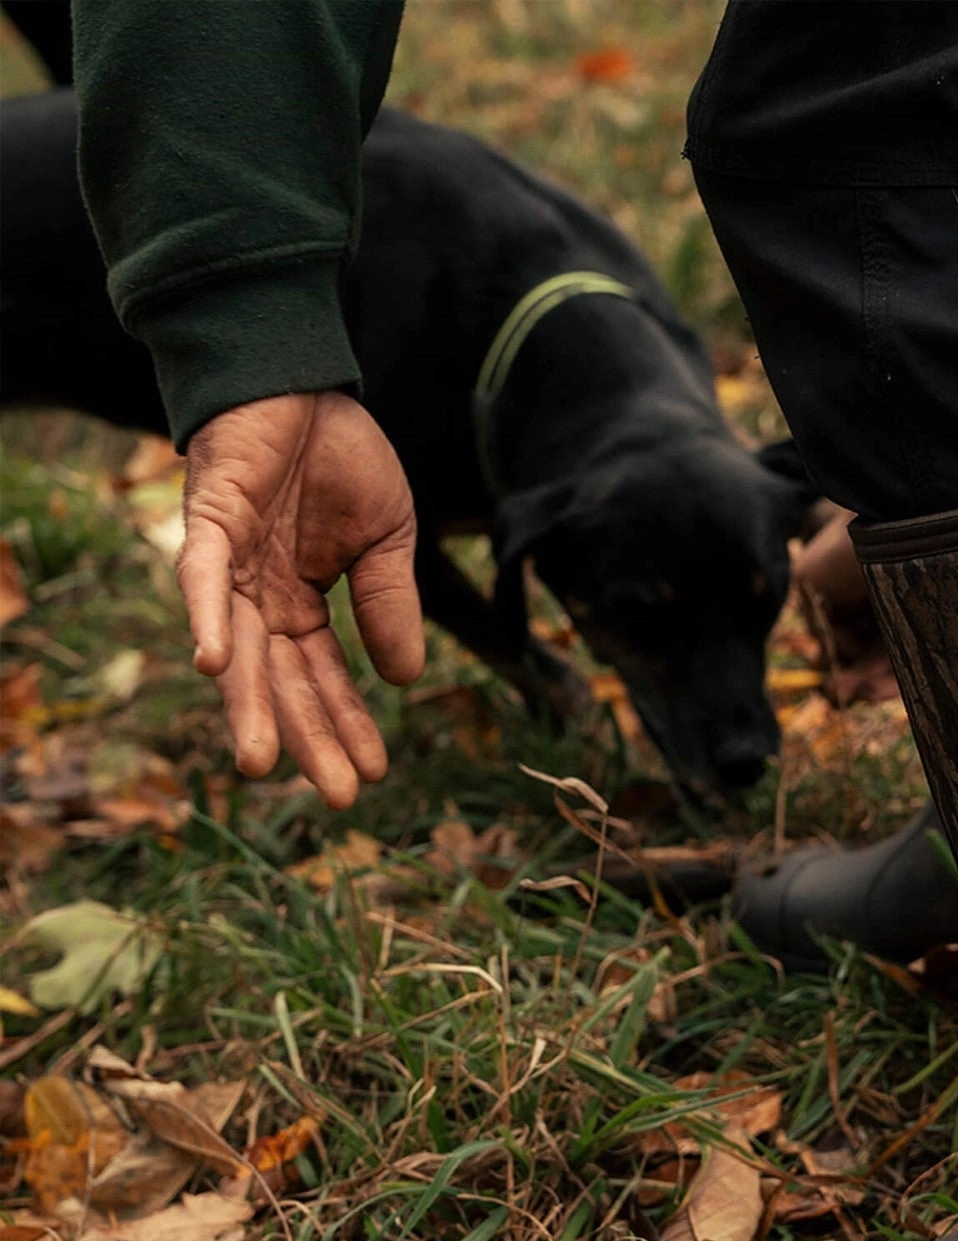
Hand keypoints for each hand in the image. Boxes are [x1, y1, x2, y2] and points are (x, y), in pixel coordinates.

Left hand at [178, 392, 424, 807]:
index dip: (347, 722)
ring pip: (238, 648)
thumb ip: (389, 605)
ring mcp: (232, 563)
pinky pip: (204, 578)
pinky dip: (206, 619)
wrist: (303, 378)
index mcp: (304, 599)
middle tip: (334, 797)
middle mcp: (260, 594)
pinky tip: (214, 664)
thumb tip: (405, 682)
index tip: (372, 773)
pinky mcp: (211, 521)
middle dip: (306, 736)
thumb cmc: (339, 455)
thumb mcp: (388, 539)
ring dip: (247, 705)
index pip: (323, 675)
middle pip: (281, 679)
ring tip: (261, 764)